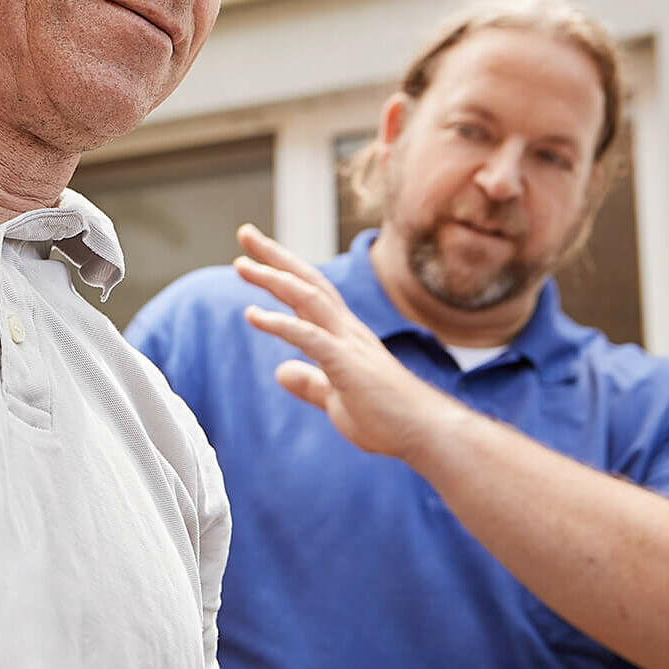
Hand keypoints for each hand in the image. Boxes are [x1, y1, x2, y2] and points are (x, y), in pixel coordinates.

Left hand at [235, 222, 461, 463]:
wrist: (427, 435)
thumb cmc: (388, 420)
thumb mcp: (336, 400)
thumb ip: (310, 384)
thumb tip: (281, 372)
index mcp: (344, 335)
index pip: (310, 291)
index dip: (282, 269)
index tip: (252, 255)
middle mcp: (347, 330)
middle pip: (307, 281)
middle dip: (275, 256)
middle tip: (244, 233)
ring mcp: (349, 344)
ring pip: (308, 298)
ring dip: (274, 278)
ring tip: (242, 265)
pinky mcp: (348, 365)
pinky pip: (310, 338)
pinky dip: (280, 323)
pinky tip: (253, 315)